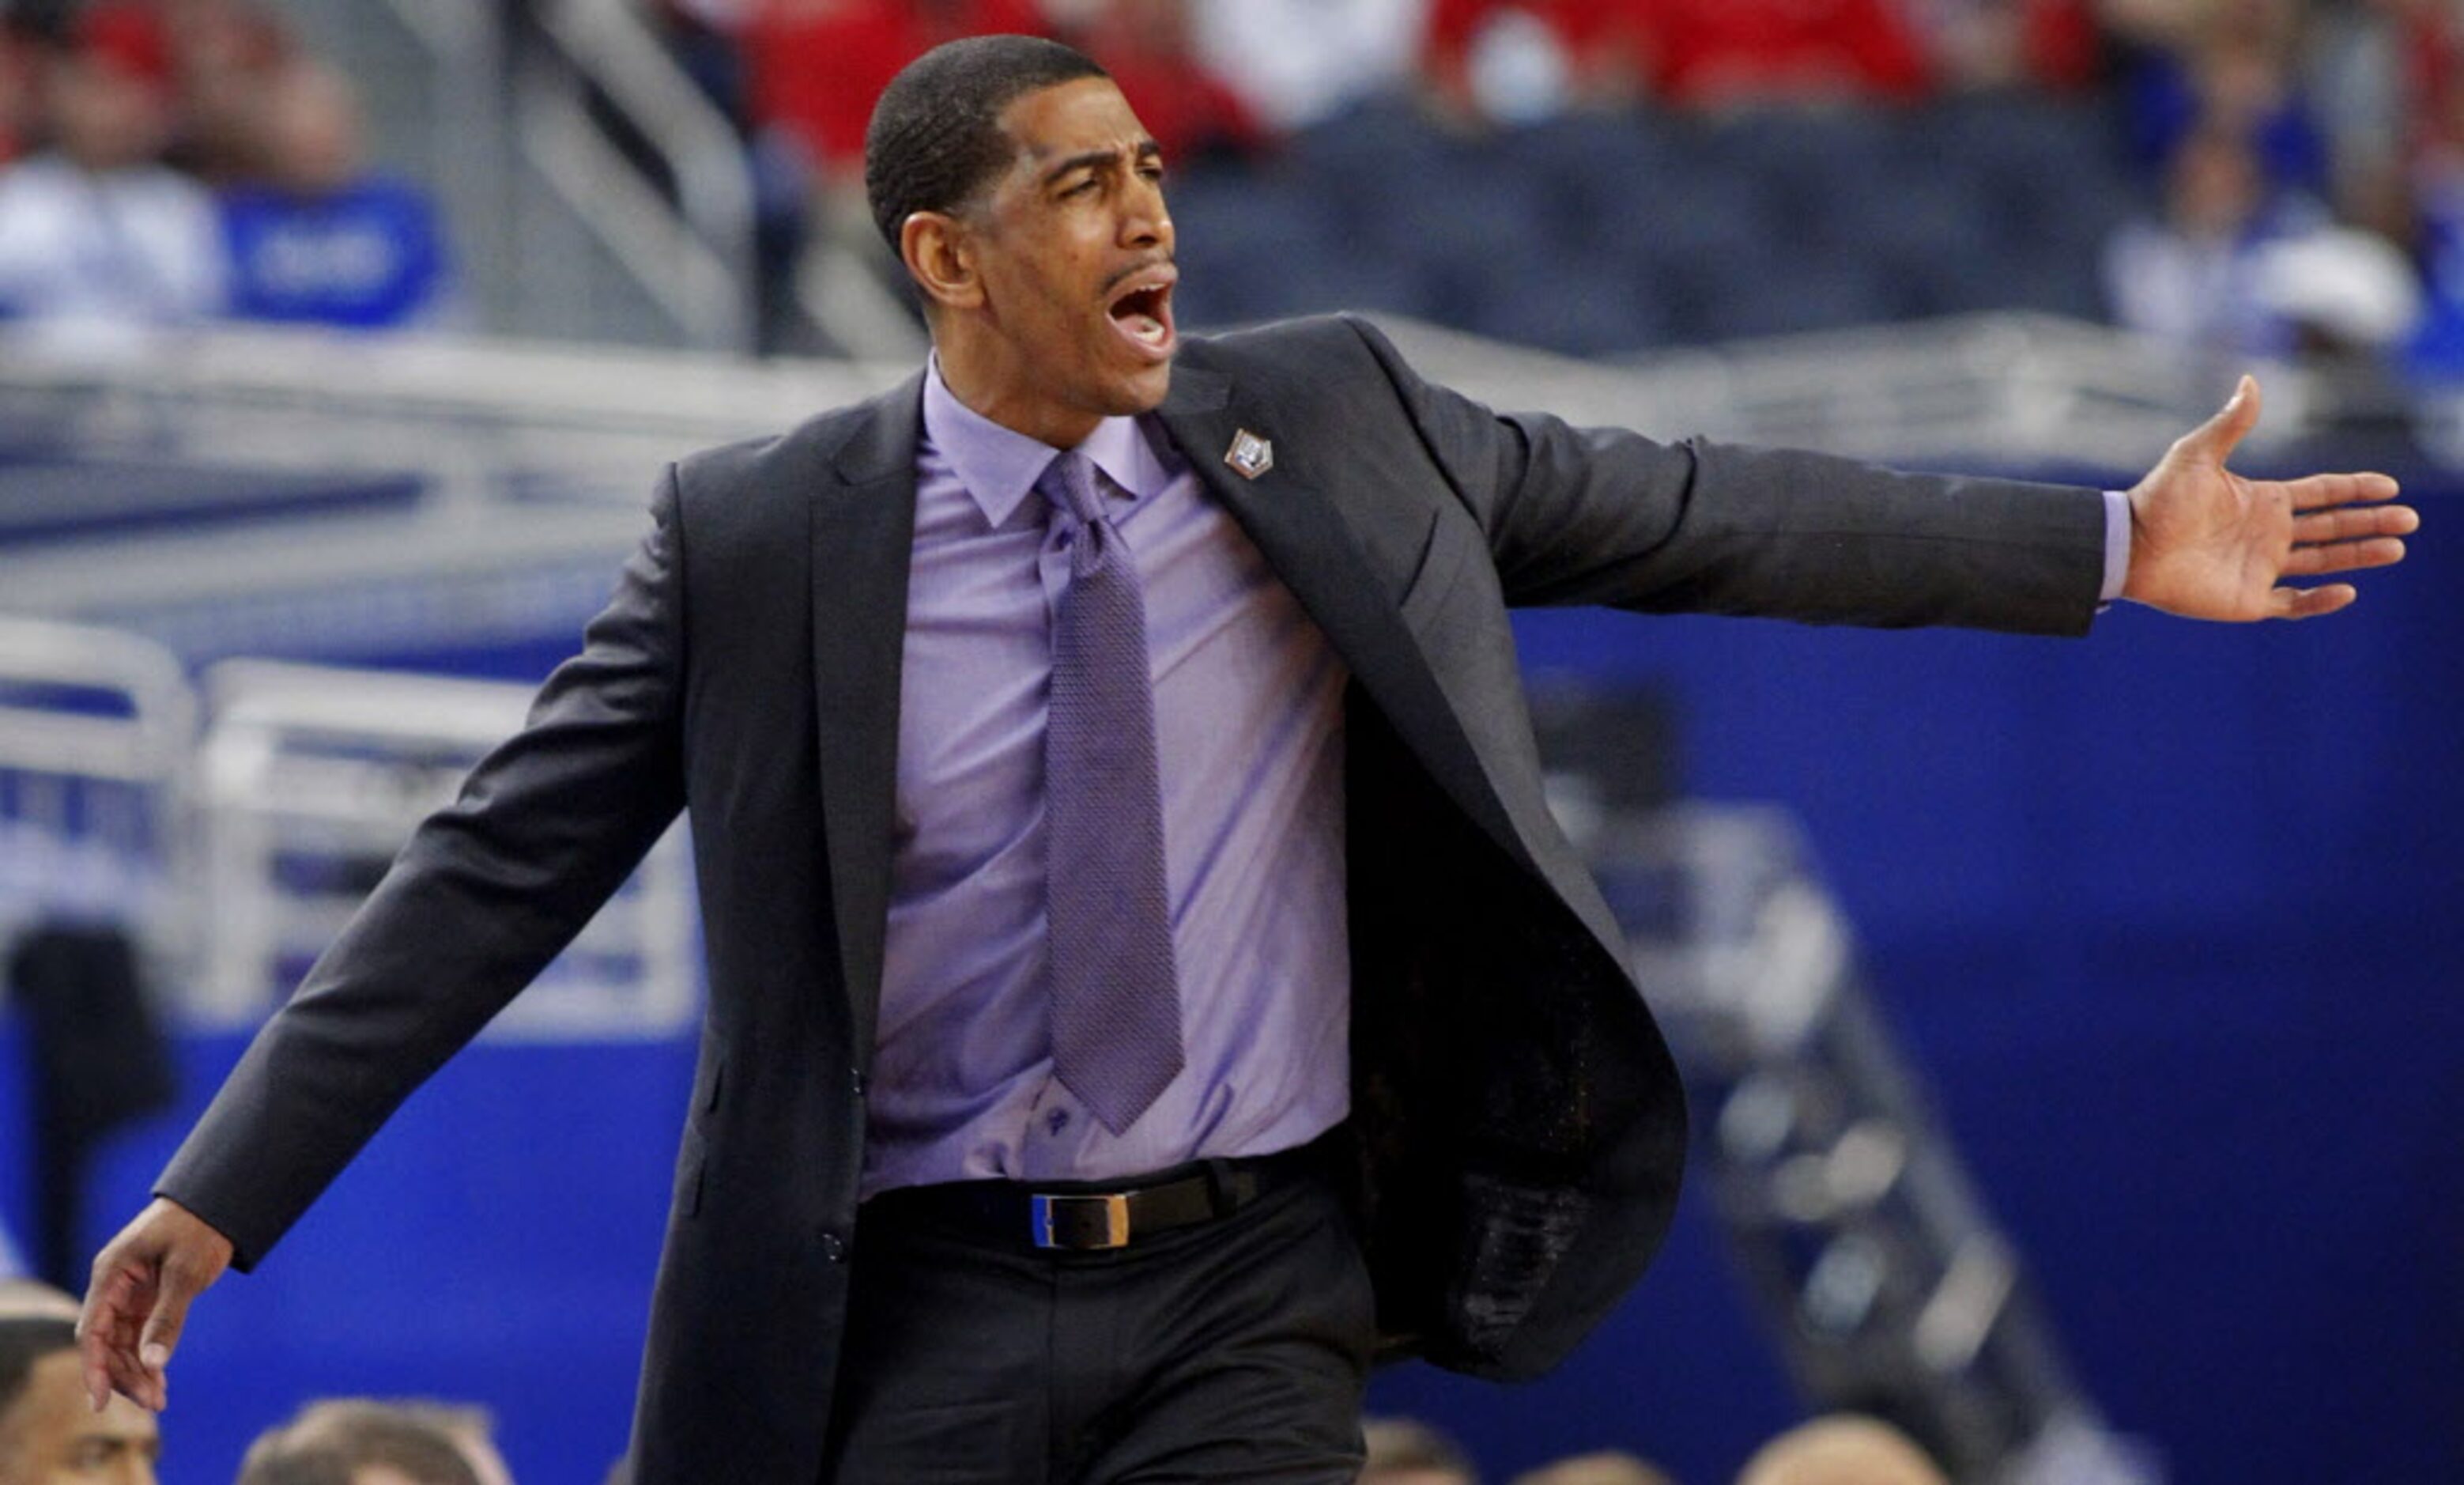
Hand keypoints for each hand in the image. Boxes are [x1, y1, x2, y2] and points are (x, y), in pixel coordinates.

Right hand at [77, 1198, 233, 1412]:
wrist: (217, 1205)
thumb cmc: (199, 1230)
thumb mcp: (186, 1273)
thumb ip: (168, 1317)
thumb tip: (153, 1363)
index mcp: (111, 1274)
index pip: (92, 1331)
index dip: (93, 1368)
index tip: (100, 1402)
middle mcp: (113, 1287)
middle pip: (107, 1343)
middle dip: (124, 1376)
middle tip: (152, 1403)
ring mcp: (128, 1295)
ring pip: (122, 1344)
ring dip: (137, 1373)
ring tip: (158, 1401)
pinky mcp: (146, 1300)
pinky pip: (139, 1336)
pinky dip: (148, 1359)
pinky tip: (160, 1382)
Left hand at [2122, 375, 2416, 619]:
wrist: (2129, 547)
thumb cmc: (2160, 500)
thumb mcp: (2196, 455)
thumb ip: (2231, 423)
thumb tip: (2250, 381)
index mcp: (2263, 500)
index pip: (2322, 493)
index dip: (2355, 489)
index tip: (2388, 487)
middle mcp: (2267, 533)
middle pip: (2332, 528)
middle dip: (2371, 523)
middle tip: (2409, 521)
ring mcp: (2260, 567)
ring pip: (2323, 563)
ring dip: (2359, 556)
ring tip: (2396, 549)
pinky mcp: (2247, 600)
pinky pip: (2293, 604)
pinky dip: (2321, 600)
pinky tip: (2348, 591)